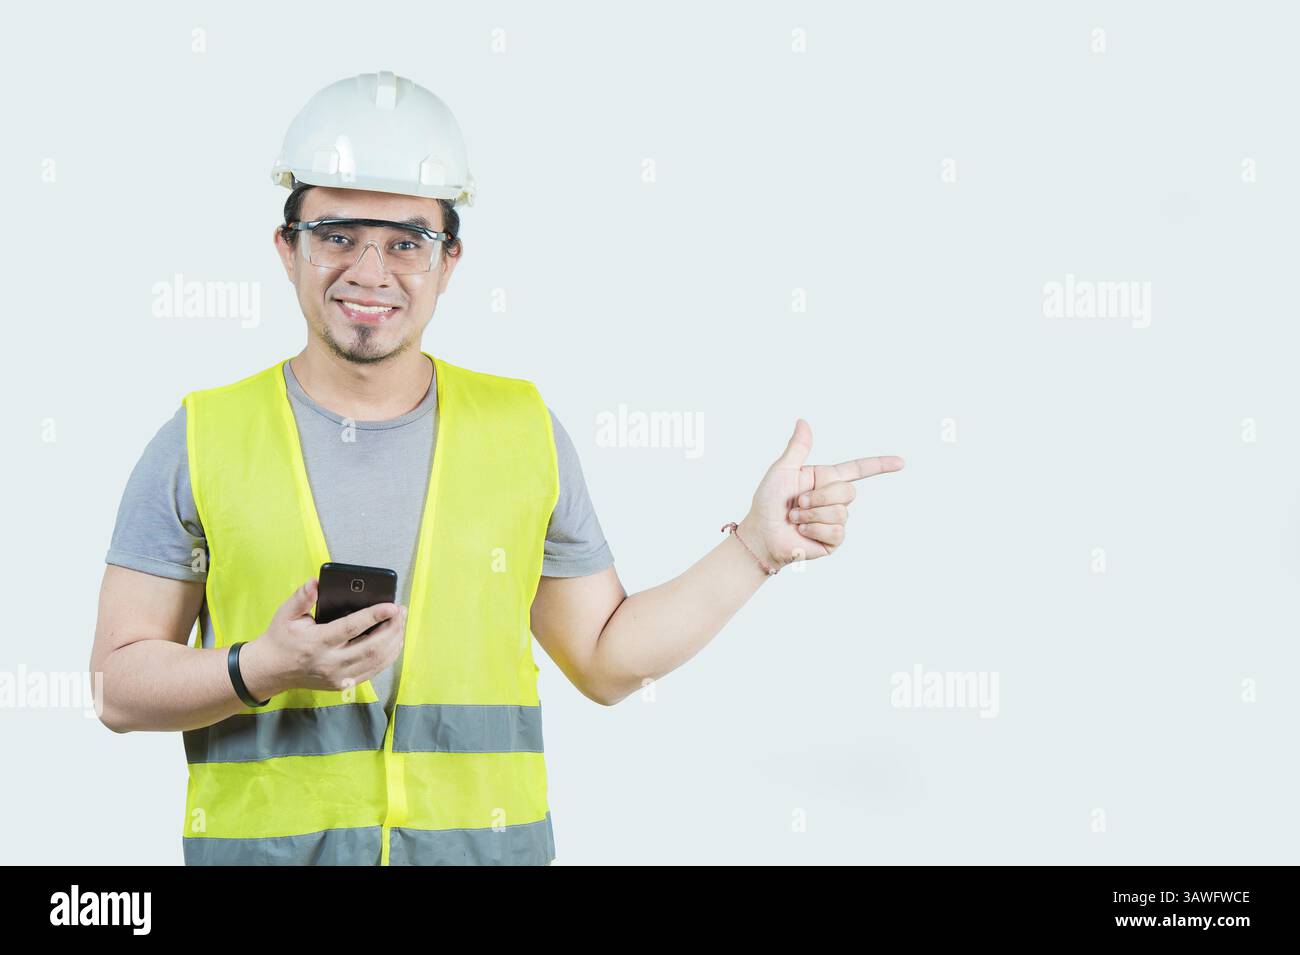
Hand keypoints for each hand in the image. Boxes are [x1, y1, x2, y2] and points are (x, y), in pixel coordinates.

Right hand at [239, 577, 406, 697]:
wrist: (271, 670)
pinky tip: (394, 640)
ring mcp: (339, 677)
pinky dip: (389, 655)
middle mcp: (330, 663)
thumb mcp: (285, 614)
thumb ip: (301, 597)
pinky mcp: (344, 684)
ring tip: (400, 623)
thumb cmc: (281, 638)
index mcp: (316, 643)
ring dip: (395, 641)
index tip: (391, 606)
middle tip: (401, 611)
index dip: (374, 616)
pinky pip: (374, 670)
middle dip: (392, 628)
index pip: (351, 628)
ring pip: (377, 661)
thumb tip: (315, 582)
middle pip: (372, 647)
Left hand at [739, 419, 903, 567]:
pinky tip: (803, 532)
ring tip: (795, 519)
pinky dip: (814, 530)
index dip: (880, 465)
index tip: (901, 462)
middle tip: (797, 503)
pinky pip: (836, 531)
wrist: (761, 534)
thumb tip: (803, 422)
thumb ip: (797, 448)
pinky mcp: (833, 540)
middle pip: (849, 491)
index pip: (858, 469)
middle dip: (820, 497)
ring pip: (841, 512)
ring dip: (812, 515)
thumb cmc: (767, 502)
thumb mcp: (782, 471)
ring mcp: (835, 520)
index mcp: (825, 479)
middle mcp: (833, 498)